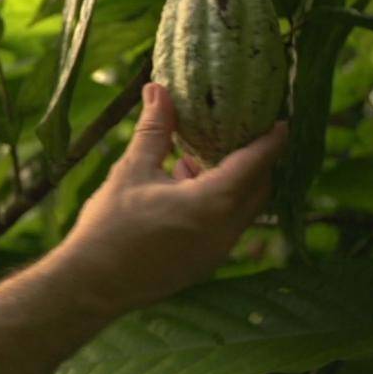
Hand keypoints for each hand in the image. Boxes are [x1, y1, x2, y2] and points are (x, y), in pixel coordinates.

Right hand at [58, 82, 287, 316]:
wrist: (92, 283)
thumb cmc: (110, 225)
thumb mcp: (132, 170)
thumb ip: (154, 130)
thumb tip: (158, 90)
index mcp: (212, 203)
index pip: (256, 164)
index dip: (270, 140)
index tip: (280, 121)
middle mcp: (224, 231)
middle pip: (257, 189)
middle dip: (254, 161)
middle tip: (240, 134)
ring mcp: (217, 252)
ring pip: (242, 210)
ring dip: (232, 182)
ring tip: (196, 159)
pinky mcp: (204, 264)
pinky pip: (226, 226)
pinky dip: (219, 204)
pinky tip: (183, 189)